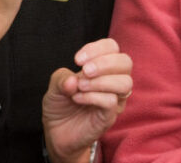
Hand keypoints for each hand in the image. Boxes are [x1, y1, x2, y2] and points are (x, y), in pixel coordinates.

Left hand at [42, 38, 132, 162]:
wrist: (56, 132)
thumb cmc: (60, 104)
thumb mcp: (55, 86)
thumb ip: (62, 78)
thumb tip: (73, 80)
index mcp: (102, 67)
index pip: (112, 47)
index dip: (97, 48)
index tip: (77, 60)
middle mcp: (113, 81)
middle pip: (125, 62)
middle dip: (104, 63)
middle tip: (85, 71)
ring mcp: (114, 100)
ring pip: (125, 83)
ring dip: (101, 81)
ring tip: (80, 86)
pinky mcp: (110, 117)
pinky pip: (111, 102)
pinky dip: (93, 97)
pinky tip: (77, 98)